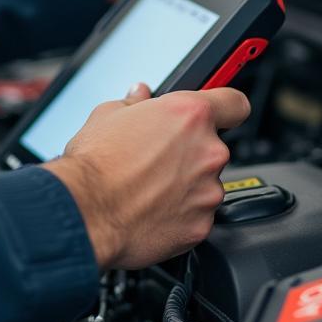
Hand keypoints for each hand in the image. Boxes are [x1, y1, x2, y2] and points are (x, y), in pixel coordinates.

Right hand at [46, 83, 249, 268]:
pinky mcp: (202, 225)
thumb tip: (140, 96)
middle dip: (190, 153)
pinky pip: (197, 215)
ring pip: (206, 184)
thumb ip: (135, 103)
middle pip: (213, 148)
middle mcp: (208, 151)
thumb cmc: (95, 165)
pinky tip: (152, 211)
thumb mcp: (107, 115)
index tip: (220, 115)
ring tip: (149, 189)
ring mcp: (208, 191)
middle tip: (157, 160)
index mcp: (190, 115)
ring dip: (185, 186)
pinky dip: (180, 215)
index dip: (226, 108)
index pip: (235, 103)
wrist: (85, 212)